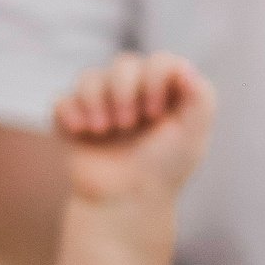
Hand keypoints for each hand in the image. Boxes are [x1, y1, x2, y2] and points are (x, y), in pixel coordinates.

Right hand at [53, 52, 216, 203]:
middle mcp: (133, 94)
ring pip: (89, 77)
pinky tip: (81, 131)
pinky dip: (70, 111)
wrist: (127, 202)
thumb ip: (202, 97)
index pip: (160, 61)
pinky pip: (62, 100)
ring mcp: (101, 107)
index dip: (154, 78)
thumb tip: (185, 67)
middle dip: (124, 89)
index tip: (154, 112)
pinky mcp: (74, 122)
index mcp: (164, 93)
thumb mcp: (193, 135)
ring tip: (102, 129)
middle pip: (123, 64)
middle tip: (127, 123)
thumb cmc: (163, 170)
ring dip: (95, 99)